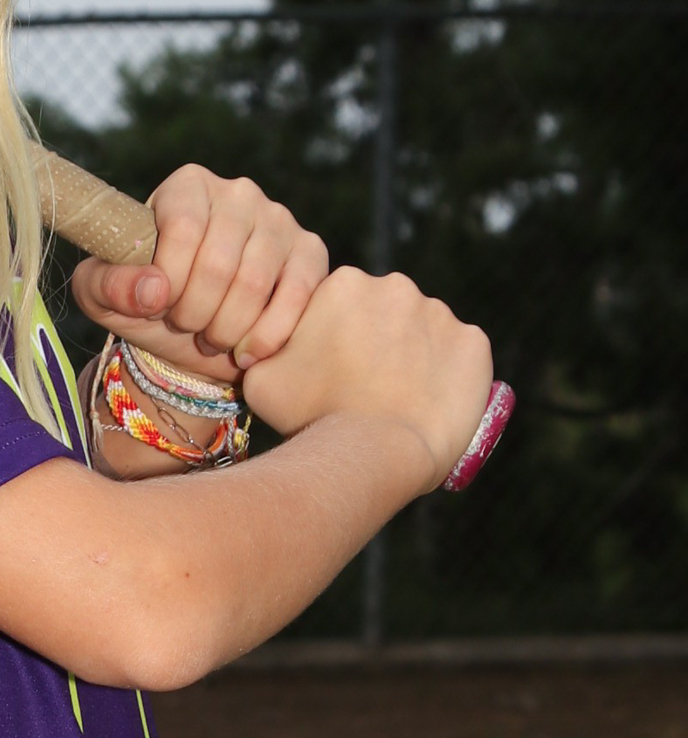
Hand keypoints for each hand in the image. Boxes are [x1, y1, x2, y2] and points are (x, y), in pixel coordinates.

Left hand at [69, 166, 327, 384]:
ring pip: (254, 283)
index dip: (168, 279)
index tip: (158, 305)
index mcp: (187, 186)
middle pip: (218, 261)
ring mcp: (280, 221)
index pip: (182, 227)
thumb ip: (106, 285)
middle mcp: (238, 193)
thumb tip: (152, 289)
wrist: (194, 336)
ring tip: (211, 337)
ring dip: (225, 327)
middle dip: (194, 311)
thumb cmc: (146, 304)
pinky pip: (296, 296)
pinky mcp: (310, 254)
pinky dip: (266, 335)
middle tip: (186, 326)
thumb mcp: (103, 297)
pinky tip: (246, 351)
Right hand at [240, 266, 493, 487]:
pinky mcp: (476, 343)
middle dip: (378, 339)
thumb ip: (264, 349)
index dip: (337, 336)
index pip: (343, 303)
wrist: (374, 454)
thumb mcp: (261, 378)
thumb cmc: (312, 416)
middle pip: (386, 311)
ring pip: (424, 332)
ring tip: (399, 397)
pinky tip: (430, 400)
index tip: (336, 369)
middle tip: (366, 384)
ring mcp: (441, 314)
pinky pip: (461, 355)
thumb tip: (262, 345)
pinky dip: (450, 373)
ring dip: (414, 356)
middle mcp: (396, 286)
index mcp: (344, 283)